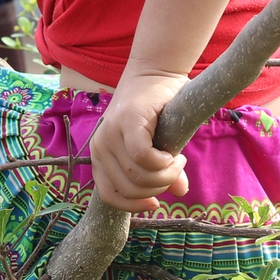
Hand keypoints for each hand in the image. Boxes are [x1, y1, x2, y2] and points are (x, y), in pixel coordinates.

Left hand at [88, 71, 189, 212]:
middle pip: (128, 188)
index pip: (108, 195)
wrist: (156, 72)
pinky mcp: (127, 121)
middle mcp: (99, 146)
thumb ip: (164, 171)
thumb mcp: (158, 147)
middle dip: (158, 187)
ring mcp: (110, 133)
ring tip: (177, 160)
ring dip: (165, 175)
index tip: (156, 203)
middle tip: (175, 170)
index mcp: (101, 156)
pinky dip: (163, 163)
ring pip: (137, 175)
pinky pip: (143, 157)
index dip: (133, 206)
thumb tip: (179, 193)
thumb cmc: (157, 112)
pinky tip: (174, 155)